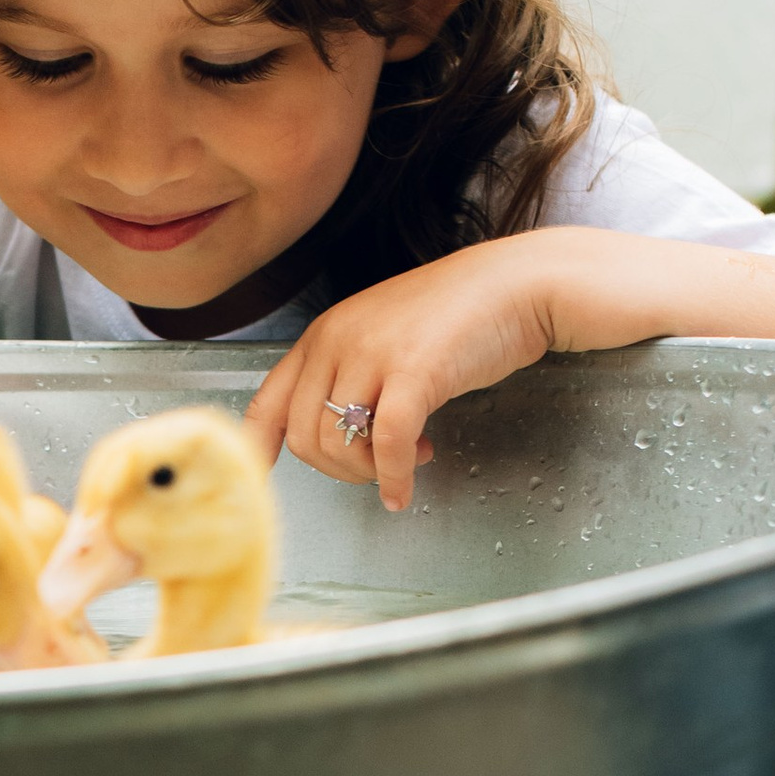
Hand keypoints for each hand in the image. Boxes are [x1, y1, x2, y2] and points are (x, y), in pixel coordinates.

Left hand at [243, 245, 559, 510]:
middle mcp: (336, 340)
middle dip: (338, 469)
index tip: (261, 478)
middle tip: (376, 467)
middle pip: (303, 437)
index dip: (257, 448)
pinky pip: (388, 445)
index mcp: (323, 334)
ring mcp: (372, 353)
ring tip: (408, 458)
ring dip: (370, 471)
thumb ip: (350, 375)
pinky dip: (395, 477)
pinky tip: (406, 490)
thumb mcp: (382, 337)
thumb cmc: (457, 315)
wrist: (517, 285)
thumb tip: (336, 436)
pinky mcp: (413, 372)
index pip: (267, 400)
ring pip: (338, 445)